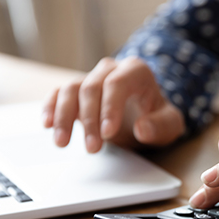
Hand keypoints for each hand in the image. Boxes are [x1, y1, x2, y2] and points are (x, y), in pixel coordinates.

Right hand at [43, 57, 184, 152]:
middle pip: (92, 88)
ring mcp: (91, 78)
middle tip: (92, 149)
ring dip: (64, 117)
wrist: (146, 114)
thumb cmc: (158, 117)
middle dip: (90, 120)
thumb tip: (143, 129)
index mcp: (136, 71)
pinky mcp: (77, 91)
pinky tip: (47, 125)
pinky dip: (51, 108)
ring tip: (62, 143)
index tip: (107, 133)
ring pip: (70, 90)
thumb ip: (161, 126)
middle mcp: (110, 69)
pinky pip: (58, 94)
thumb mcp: (170, 125)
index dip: (110, 108)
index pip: (117, 84)